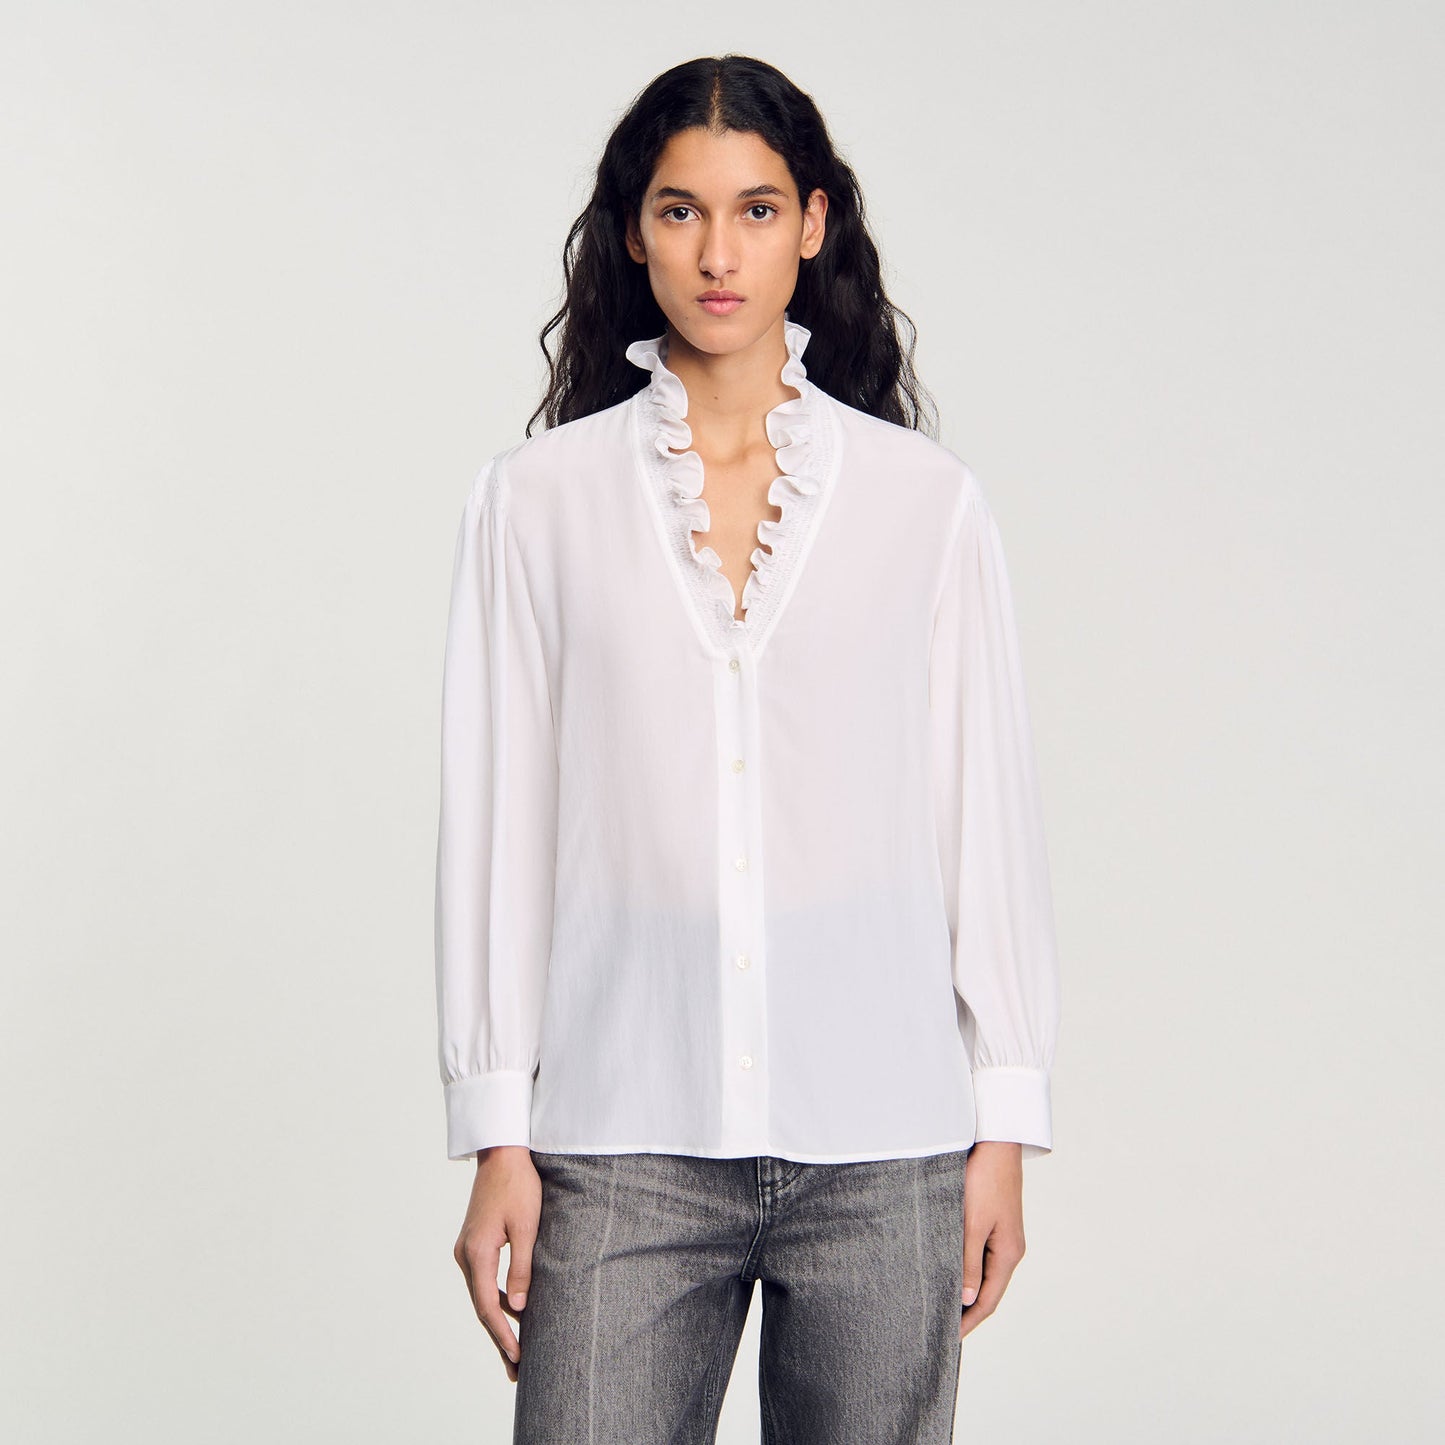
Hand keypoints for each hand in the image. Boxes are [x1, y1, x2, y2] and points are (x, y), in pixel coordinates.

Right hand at [454, 1145, 540, 1382]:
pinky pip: (483, 1281)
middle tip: (516, 1372)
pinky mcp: (472, 1244)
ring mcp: (466, 1250)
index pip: (488, 1307)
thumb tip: (520, 1308)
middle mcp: (465, 1255)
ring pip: (481, 1295)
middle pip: (481, 1307)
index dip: (503, 1336)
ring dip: (498, 1322)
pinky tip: (514, 1313)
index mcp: (477, 1253)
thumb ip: (522, 1267)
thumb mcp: (527, 1226)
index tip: (518, 1359)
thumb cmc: (519, 1186)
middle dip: (500, 1339)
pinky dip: (497, 1300)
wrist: (502, 1154)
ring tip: (516, 1351)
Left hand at [959, 1140, 1025, 1341]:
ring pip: (983, 1273)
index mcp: (1008, 1254)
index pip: (988, 1300)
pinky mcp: (994, 1222)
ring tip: (940, 1304)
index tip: (948, 1338)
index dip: (969, 1321)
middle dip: (966, 1310)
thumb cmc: (984, 1180)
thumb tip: (967, 1299)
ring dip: (965, 1289)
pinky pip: (980, 1254)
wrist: (995, 1143)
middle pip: (988, 1290)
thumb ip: (968, 1262)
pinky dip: (965, 1268)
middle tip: (940, 1327)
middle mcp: (1010, 1249)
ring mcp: (1003, 1236)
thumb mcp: (972, 1223)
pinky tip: (948, 1270)